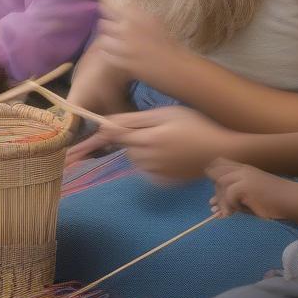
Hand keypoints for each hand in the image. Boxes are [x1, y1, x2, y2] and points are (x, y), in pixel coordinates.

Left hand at [77, 107, 234, 179]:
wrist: (223, 152)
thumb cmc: (196, 125)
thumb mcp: (166, 114)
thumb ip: (134, 120)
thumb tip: (107, 123)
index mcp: (145, 140)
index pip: (111, 138)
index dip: (95, 139)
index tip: (75, 148)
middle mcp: (146, 160)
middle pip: (125, 146)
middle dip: (133, 137)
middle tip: (157, 128)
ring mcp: (155, 174)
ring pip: (135, 158)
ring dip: (143, 149)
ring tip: (168, 140)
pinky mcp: (163, 183)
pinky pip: (148, 169)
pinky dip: (153, 162)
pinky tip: (171, 154)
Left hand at [94, 0, 184, 86]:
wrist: (177, 68)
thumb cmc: (170, 44)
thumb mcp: (154, 22)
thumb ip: (137, 15)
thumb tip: (124, 7)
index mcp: (137, 16)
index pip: (113, 3)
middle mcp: (128, 29)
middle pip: (104, 22)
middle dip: (108, 25)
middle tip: (116, 30)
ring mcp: (123, 46)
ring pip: (103, 39)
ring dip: (108, 41)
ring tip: (117, 44)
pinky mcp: (122, 62)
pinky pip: (106, 55)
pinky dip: (109, 54)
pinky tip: (117, 55)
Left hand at [208, 158, 290, 219]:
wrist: (291, 200)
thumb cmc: (274, 201)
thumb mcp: (250, 197)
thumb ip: (232, 199)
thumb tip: (212, 205)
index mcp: (244, 169)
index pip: (220, 163)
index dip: (213, 174)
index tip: (214, 191)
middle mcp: (243, 169)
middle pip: (217, 172)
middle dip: (215, 190)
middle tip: (215, 205)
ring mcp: (244, 176)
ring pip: (221, 182)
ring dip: (221, 200)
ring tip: (225, 213)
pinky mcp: (246, 185)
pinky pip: (229, 194)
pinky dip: (229, 205)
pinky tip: (235, 213)